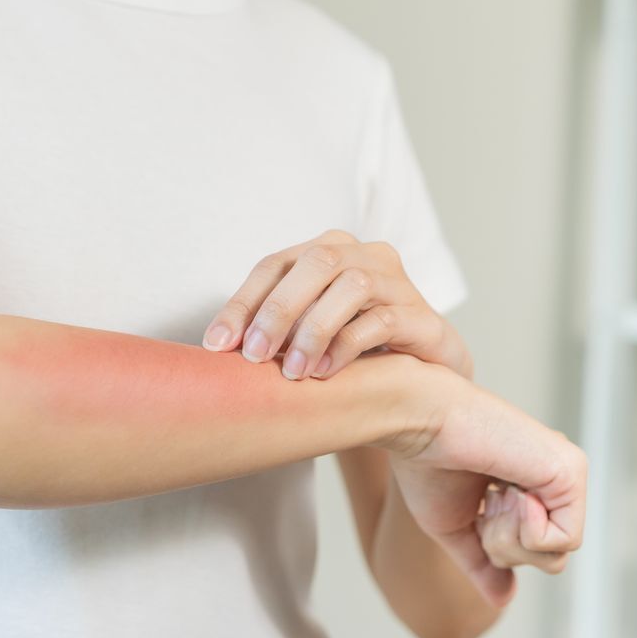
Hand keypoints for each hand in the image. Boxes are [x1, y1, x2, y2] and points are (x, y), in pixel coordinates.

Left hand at [200, 229, 471, 380]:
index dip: (242, 302)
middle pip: (315, 262)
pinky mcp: (421, 315)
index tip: (215, 344)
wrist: (421, 385)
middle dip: (278, 310)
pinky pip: (383, 320)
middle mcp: (363, 255)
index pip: (274, 264)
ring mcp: (396, 281)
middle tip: (254, 356)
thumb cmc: (350, 357)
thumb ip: (271, 332)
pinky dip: (348, 345)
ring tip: (293, 372)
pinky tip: (325, 373)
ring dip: (314, 329)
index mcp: (326, 252)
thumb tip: (214, 349)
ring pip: (353, 285)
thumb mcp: (304, 338)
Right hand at [383, 359, 586, 605]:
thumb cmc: (426, 462)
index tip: (477, 505)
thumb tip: (503, 599)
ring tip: (493, 494)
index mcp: (528, 485)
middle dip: (504, 547)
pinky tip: (508, 492)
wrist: (418, 422)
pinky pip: (564, 540)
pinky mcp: (571, 471)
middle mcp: (552, 476)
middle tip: (485, 502)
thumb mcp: (453, 525)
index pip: (533, 549)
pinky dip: (526, 530)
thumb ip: (481, 560)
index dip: (496, 545)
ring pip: (555, 554)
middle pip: (547, 558)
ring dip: (509, 538)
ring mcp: (565, 472)